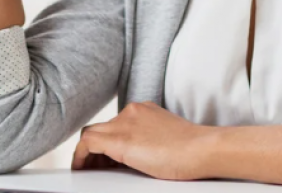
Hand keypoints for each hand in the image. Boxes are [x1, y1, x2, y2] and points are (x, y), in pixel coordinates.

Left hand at [71, 101, 216, 180]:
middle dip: (96, 149)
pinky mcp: (120, 139)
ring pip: (92, 134)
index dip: (108, 143)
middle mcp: (132, 112)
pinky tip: (81, 169)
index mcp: (145, 111)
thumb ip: (150, 139)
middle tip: (95, 167)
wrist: (201, 149)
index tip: (107, 159)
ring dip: (88, 154)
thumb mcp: (167, 138)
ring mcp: (125, 122)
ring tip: (87, 170)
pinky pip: (88, 143)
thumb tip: (139, 154)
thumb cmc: (193, 149)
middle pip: (102, 128)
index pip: (117, 123)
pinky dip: (80, 156)